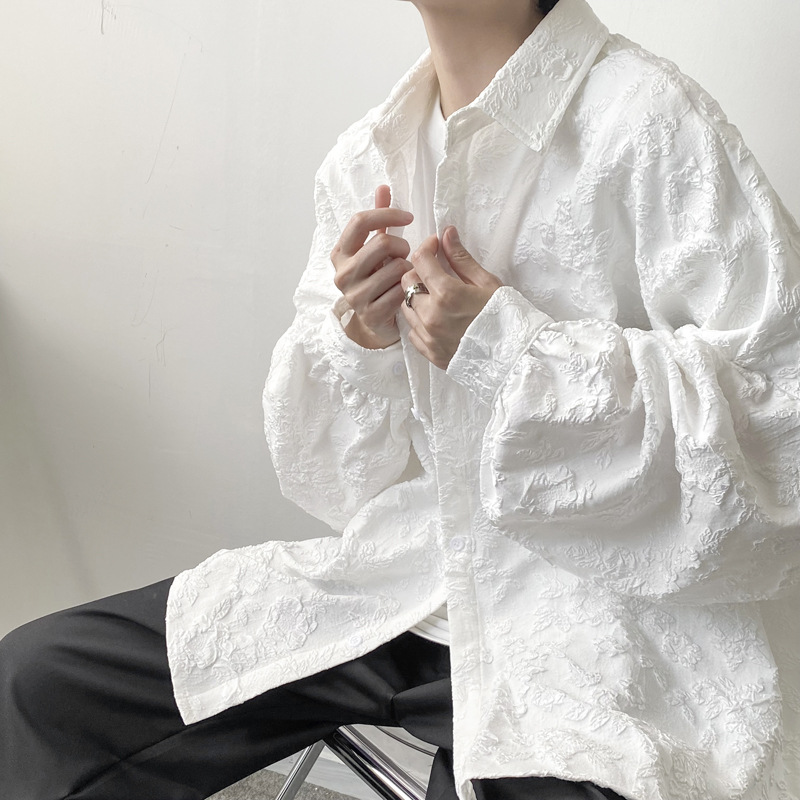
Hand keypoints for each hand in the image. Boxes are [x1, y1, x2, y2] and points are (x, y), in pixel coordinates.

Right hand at [331, 185, 413, 348]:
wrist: (374, 321)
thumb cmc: (377, 278)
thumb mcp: (375, 247)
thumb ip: (379, 219)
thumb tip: (383, 187)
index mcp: (340, 253)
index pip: (360, 221)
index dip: (388, 214)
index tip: (408, 218)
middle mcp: (342, 274)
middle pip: (381, 243)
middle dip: (402, 245)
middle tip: (406, 253)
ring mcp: (355, 296)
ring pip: (395, 268)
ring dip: (407, 269)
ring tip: (404, 274)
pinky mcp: (371, 314)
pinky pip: (401, 292)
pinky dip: (409, 289)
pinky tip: (406, 291)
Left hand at [401, 226, 502, 369]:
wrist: (515, 356)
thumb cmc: (506, 317)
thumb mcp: (487, 283)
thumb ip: (461, 259)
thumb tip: (447, 234)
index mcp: (447, 294)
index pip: (421, 260)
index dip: (427, 247)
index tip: (436, 246)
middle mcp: (431, 315)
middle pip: (407, 282)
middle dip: (419, 272)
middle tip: (437, 272)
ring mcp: (428, 336)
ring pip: (406, 307)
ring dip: (417, 297)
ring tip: (437, 297)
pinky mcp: (430, 353)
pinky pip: (412, 331)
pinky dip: (420, 321)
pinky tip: (437, 319)